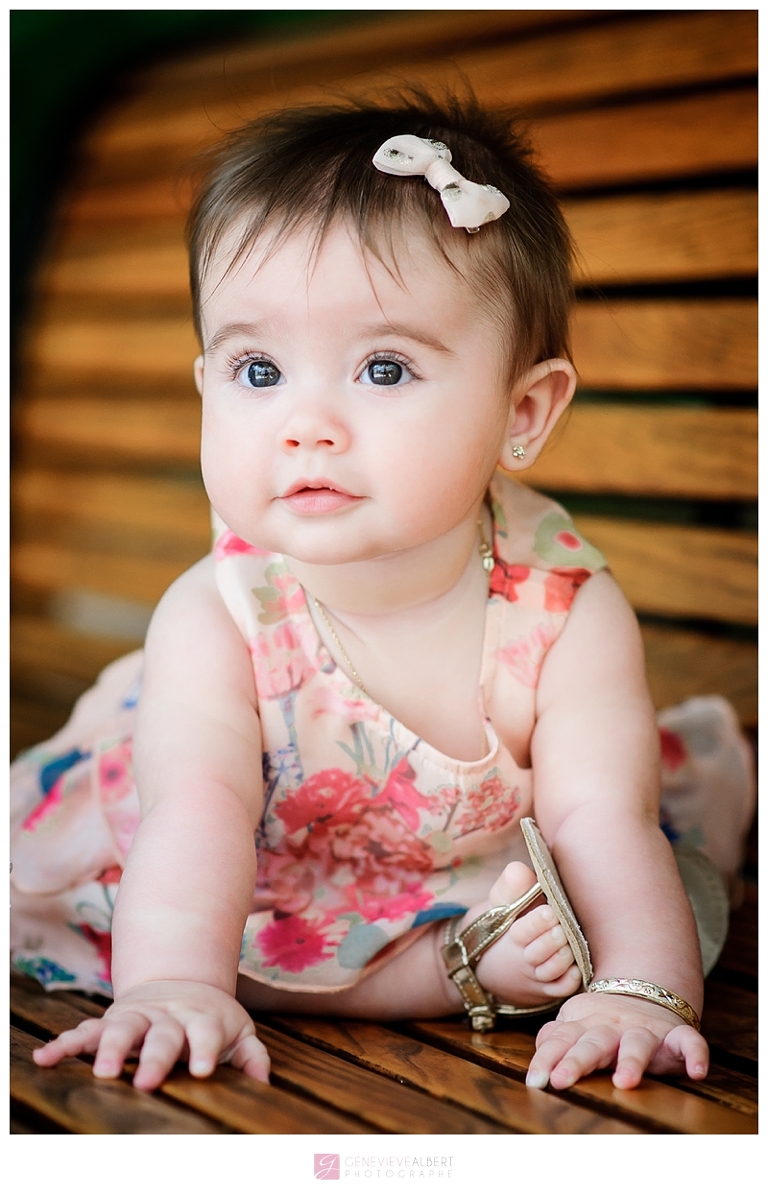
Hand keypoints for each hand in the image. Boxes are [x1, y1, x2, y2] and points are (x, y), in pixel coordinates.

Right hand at [32, 980, 270, 1090]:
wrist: (179, 981)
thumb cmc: (211, 1021)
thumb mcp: (238, 1032)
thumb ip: (251, 1055)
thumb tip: (264, 1084)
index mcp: (201, 1019)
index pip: (206, 1033)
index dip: (205, 1048)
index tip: (204, 1069)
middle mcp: (167, 1016)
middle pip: (162, 1035)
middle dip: (155, 1057)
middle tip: (149, 1081)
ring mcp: (137, 1016)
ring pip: (122, 1028)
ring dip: (110, 1047)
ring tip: (103, 1071)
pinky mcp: (111, 1020)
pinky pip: (85, 1030)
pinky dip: (65, 1043)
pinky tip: (46, 1057)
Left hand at [525, 991, 708, 1090]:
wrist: (645, 995)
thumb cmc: (602, 1024)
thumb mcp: (576, 1027)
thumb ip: (555, 1039)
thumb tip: (538, 1053)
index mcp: (585, 1025)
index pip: (562, 1039)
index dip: (548, 1058)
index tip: (537, 1080)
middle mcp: (613, 1026)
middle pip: (594, 1042)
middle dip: (578, 1060)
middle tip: (562, 1079)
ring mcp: (646, 1030)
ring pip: (638, 1042)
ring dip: (632, 1060)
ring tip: (624, 1081)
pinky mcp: (676, 1036)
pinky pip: (689, 1042)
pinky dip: (695, 1054)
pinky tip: (697, 1071)